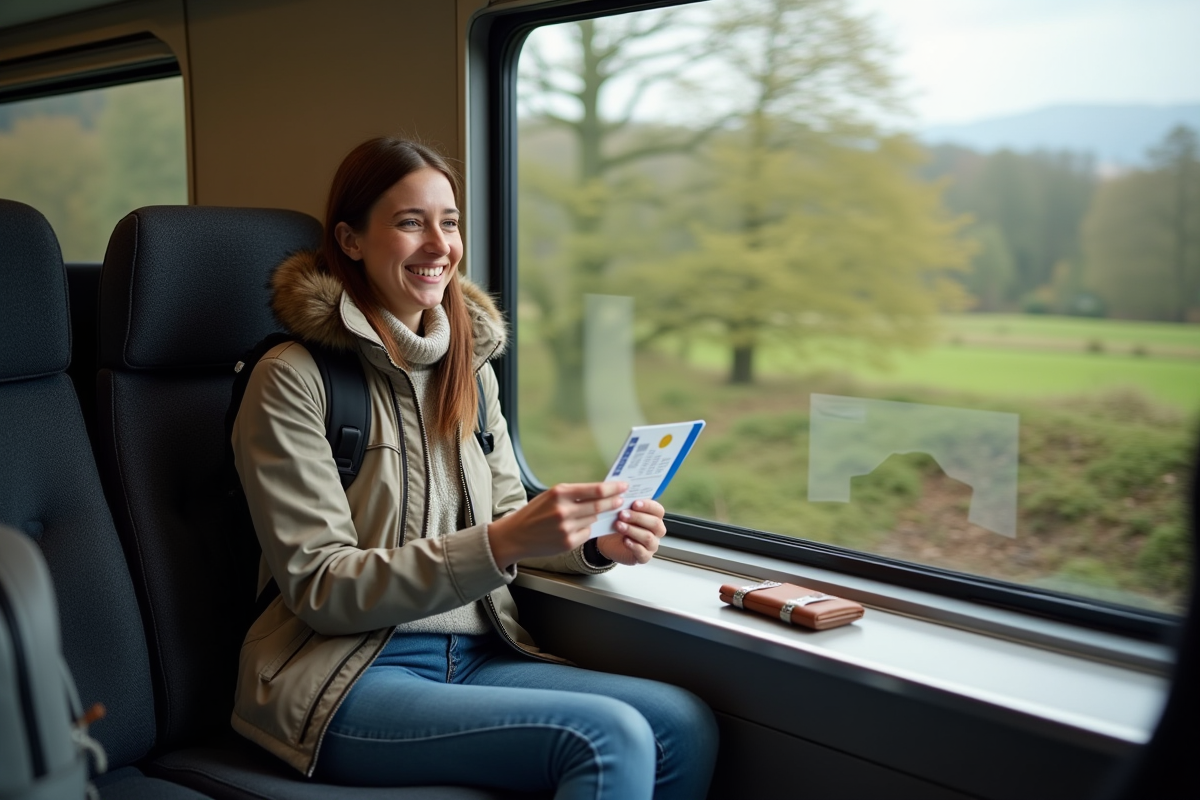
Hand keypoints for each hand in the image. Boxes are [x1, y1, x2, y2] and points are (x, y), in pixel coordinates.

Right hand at [487, 482, 627, 569]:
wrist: (515, 535)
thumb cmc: (534, 513)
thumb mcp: (550, 496)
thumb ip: (573, 494)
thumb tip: (600, 492)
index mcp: (559, 493)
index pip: (595, 490)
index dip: (612, 488)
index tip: (623, 486)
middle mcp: (563, 510)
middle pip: (599, 506)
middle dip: (613, 502)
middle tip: (622, 499)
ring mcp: (566, 528)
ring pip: (593, 519)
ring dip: (600, 515)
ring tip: (604, 511)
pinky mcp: (568, 542)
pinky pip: (586, 532)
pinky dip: (587, 528)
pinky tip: (580, 526)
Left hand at [594, 499, 666, 565]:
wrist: (609, 542)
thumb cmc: (620, 523)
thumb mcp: (623, 511)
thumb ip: (627, 503)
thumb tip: (623, 492)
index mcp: (654, 517)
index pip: (658, 510)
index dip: (648, 506)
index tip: (634, 503)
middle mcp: (656, 531)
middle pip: (655, 523)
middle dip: (638, 518)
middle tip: (622, 514)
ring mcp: (652, 545)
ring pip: (648, 538)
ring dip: (633, 530)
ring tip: (618, 526)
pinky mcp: (644, 557)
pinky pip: (643, 553)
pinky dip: (634, 546)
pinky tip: (625, 540)